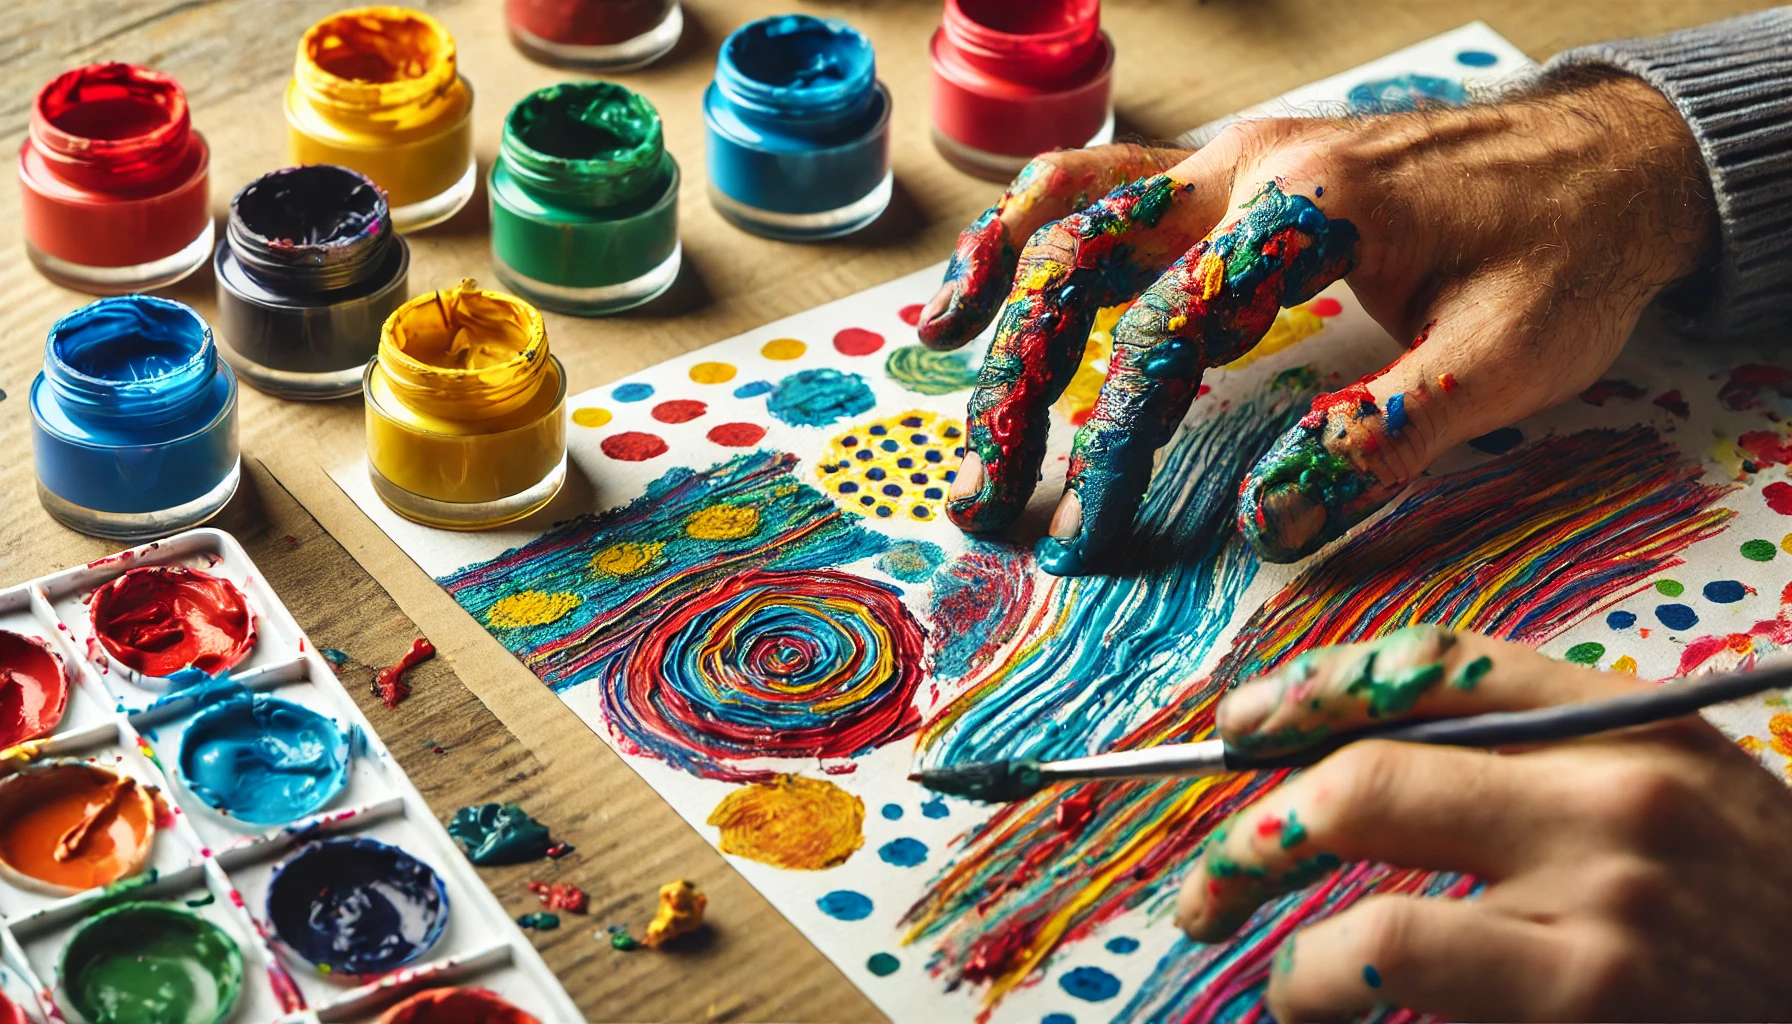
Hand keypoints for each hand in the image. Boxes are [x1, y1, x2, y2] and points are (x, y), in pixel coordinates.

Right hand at [921, 70, 1714, 573]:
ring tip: (945, 359)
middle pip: (1082, 260)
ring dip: (1000, 284)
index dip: (1110, 446)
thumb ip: (1383, 439)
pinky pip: (1107, 181)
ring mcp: (1236, 156)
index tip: (1084, 533)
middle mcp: (1251, 168)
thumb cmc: (1567, 253)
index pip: (1165, 336)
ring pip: (1074, 200)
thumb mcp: (1502, 363)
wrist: (1618, 155)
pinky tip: (1002, 283)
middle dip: (1017, 381)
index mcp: (1311, 214)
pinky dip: (1037, 232)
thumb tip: (1270, 522)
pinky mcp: (1238, 166)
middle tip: (987, 487)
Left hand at [1174, 626, 1791, 1021]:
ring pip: (1375, 927)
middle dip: (1251, 837)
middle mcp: (1612, 803)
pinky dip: (1328, 997)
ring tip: (1274, 976)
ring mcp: (1605, 919)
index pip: (1432, 666)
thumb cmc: (1756, 904)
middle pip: (1365, 784)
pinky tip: (1318, 1008)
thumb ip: (1536, 758)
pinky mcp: (1591, 1008)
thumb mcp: (1673, 787)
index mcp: (1628, 724)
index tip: (1237, 727)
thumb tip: (1346, 766)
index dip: (1308, 689)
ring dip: (1290, 959)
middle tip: (1208, 887)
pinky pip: (1405, 987)